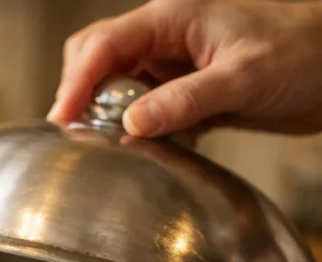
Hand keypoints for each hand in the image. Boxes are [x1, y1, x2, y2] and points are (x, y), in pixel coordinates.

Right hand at [48, 0, 321, 137]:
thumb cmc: (301, 52)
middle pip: (97, 60)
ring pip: (115, 87)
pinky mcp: (179, 92)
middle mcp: (165, 39)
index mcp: (173, 18)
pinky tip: (143, 146)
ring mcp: (170, 66)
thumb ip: (185, 101)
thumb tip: (132, 125)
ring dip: (106, 117)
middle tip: (78, 136)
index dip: (76, 82)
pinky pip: (139, 109)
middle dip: (81, 95)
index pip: (104, 44)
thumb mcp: (242, 77)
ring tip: (107, 146)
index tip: (62, 119)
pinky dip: (132, 130)